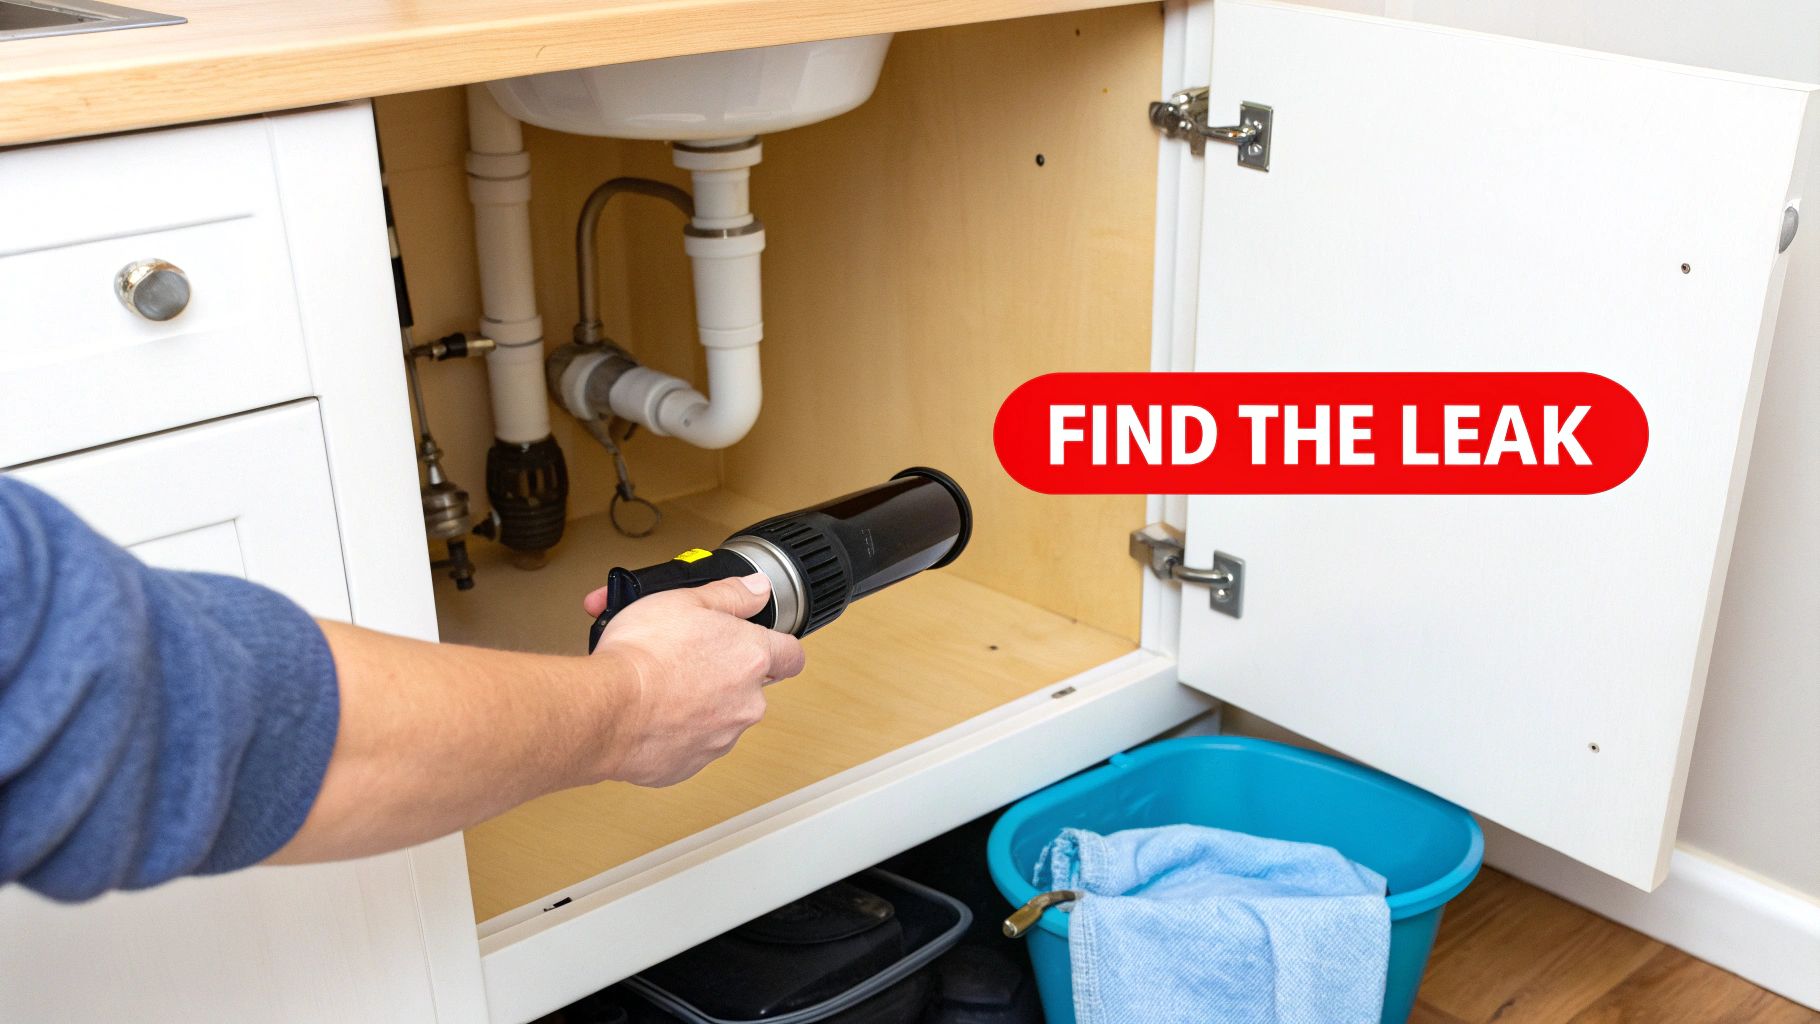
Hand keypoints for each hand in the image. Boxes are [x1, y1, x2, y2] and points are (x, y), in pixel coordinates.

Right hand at [582, 574, 805, 786]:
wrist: (606, 708)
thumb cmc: (643, 654)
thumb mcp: (686, 600)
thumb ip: (730, 594)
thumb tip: (758, 588)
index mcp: (752, 658)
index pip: (792, 655)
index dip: (779, 648)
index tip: (762, 645)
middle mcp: (747, 702)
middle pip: (751, 687)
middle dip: (724, 674)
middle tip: (688, 659)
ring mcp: (721, 737)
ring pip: (720, 716)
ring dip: (699, 703)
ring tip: (662, 684)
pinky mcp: (692, 764)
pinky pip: (691, 743)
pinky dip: (675, 731)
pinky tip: (650, 712)